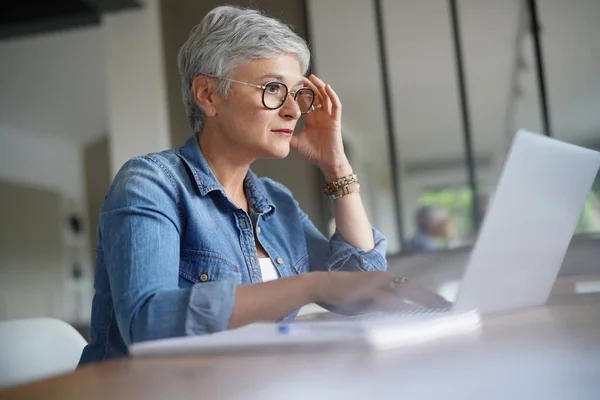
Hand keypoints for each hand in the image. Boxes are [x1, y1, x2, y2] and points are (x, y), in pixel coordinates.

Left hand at [291, 75, 350, 180]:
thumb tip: (271, 132)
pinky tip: (326, 87)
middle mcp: (320, 115)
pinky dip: (332, 95)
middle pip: (315, 95)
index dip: (298, 93)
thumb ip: (286, 135)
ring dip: (319, 86)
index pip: (304, 101)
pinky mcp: (335, 120)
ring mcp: (328, 116)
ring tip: (312, 77)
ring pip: (325, 97)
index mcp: (311, 118)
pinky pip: (335, 105)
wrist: (326, 162)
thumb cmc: (313, 153)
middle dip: (308, 86)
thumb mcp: (295, 142)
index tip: (290, 85)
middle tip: (299, 77)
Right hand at [311, 271, 451, 313]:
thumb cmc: (341, 293)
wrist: (320, 284)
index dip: (428, 295)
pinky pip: (388, 302)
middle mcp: (383, 277)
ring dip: (422, 305)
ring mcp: (375, 284)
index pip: (411, 286)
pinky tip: (411, 316)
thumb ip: (381, 301)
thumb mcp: (365, 296)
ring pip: (405, 295)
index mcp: (383, 277)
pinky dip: (401, 309)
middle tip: (450, 309)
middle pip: (413, 289)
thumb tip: (397, 313)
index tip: (444, 304)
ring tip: (438, 314)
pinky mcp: (366, 292)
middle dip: (432, 299)